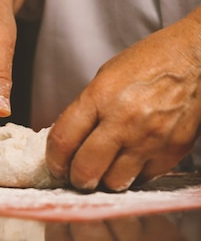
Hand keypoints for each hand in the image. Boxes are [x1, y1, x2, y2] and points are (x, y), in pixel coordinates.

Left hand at [46, 14, 200, 190]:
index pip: (63, 140)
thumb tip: (68, 143)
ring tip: (107, 168)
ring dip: (106, 180)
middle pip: (86, 170)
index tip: (56, 166)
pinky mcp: (172, 151)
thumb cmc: (148, 62)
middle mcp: (124, 120)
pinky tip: (132, 160)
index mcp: (100, 96)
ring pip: (114, 182)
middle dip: (77, 178)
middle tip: (78, 175)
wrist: (195, 58)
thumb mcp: (106, 77)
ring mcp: (150, 139)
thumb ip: (86, 110)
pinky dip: (134, 175)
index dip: (53, 160)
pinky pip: (143, 179)